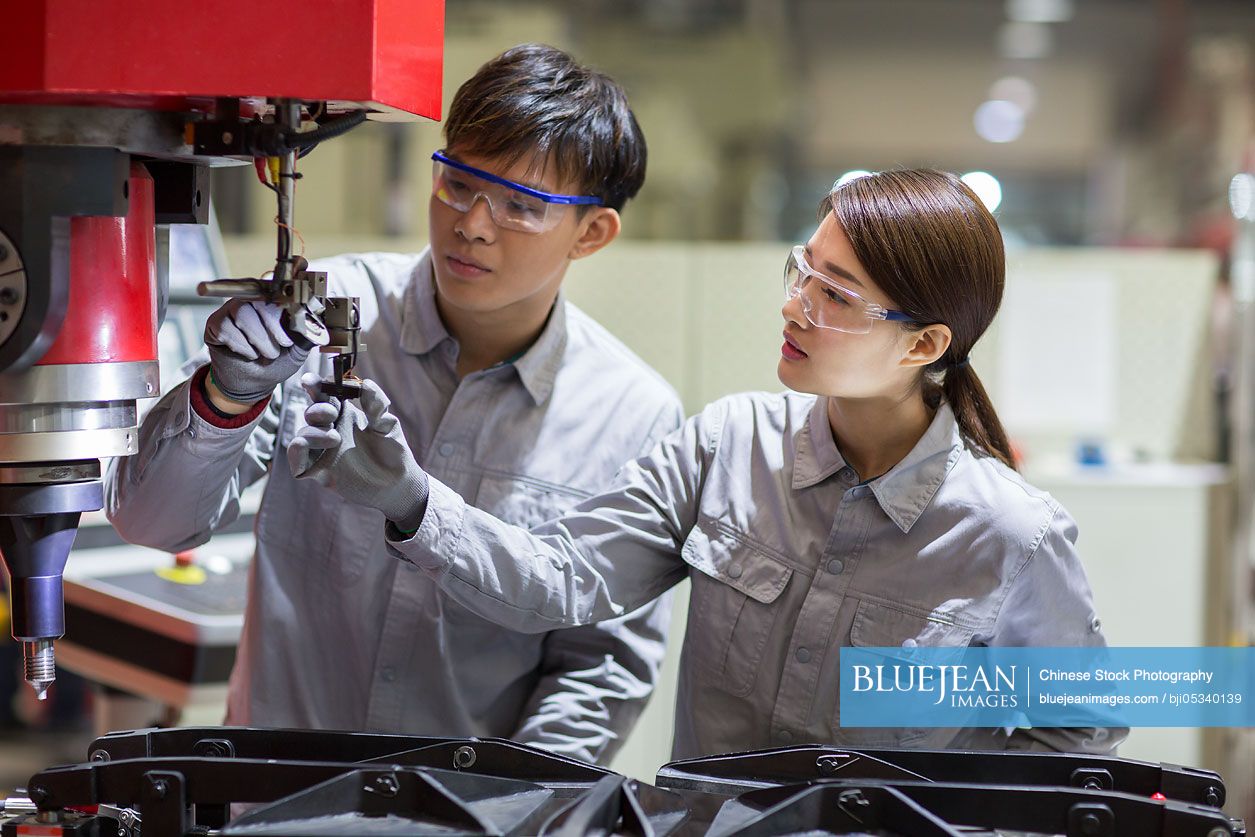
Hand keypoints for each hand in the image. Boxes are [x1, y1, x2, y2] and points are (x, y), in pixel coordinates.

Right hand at [205, 299, 309, 402]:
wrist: (255, 383)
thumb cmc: (275, 362)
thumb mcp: (297, 349)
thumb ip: (307, 333)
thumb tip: (318, 319)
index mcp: (271, 301)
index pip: (274, 284)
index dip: (282, 291)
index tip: (291, 302)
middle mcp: (250, 300)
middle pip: (258, 297)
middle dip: (273, 325)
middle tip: (282, 344)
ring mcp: (230, 310)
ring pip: (242, 313)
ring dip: (258, 339)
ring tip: (265, 353)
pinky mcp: (215, 323)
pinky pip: (226, 328)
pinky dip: (241, 346)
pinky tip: (247, 354)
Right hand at [287, 374, 429, 531]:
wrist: (397, 484)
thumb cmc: (393, 452)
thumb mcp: (387, 424)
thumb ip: (376, 404)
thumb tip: (366, 383)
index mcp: (345, 414)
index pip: (324, 395)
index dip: (314, 386)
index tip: (310, 381)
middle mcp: (330, 429)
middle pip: (312, 412)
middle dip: (319, 409)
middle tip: (333, 414)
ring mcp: (322, 450)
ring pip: (303, 433)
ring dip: (313, 432)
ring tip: (336, 438)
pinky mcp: (318, 469)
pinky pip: (297, 458)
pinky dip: (296, 450)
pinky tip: (304, 445)